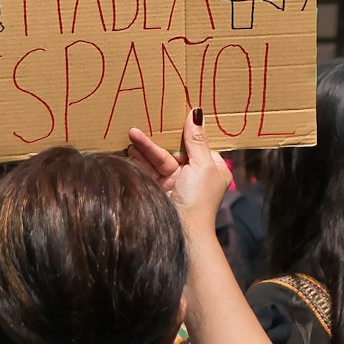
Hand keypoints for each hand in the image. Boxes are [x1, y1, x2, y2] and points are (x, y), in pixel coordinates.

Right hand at [128, 109, 227, 235]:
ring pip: (159, 157)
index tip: (176, 111)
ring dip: (146, 146)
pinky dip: (140, 157)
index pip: (198, 142)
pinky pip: (149, 167)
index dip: (187, 129)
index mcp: (212, 167)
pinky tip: (131, 146)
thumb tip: (197, 112)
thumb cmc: (199, 198)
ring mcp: (175, 180)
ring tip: (132, 132)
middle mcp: (194, 173)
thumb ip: (196, 139)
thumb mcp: (202, 165)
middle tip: (148, 118)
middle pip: (176, 147)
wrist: (183, 232)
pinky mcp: (159, 187)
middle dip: (162, 136)